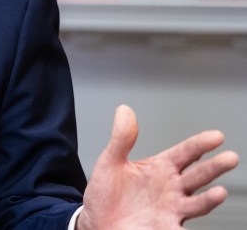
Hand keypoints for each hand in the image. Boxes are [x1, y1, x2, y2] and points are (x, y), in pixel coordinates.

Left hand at [77, 105, 238, 229]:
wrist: (97, 222)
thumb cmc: (106, 193)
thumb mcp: (110, 162)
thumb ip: (121, 139)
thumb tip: (124, 110)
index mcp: (161, 168)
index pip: (186, 152)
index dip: (200, 144)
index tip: (216, 136)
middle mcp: (172, 188)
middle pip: (198, 175)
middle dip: (214, 167)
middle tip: (230, 158)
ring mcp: (172, 209)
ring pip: (197, 203)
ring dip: (209, 199)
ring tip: (219, 192)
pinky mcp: (165, 228)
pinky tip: (189, 228)